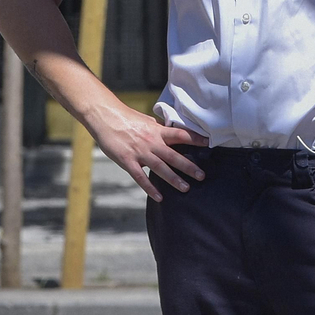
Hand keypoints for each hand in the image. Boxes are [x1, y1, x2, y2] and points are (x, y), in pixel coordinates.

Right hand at [87, 105, 207, 201]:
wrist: (105, 117)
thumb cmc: (125, 118)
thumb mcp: (146, 120)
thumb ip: (158, 129)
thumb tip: (169, 132)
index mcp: (157, 130)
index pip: (181, 134)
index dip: (196, 139)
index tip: (209, 143)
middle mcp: (152, 142)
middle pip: (174, 156)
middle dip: (189, 166)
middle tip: (202, 176)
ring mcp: (140, 152)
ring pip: (161, 168)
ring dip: (174, 179)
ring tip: (186, 188)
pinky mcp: (127, 161)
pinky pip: (141, 177)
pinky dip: (150, 188)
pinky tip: (159, 197)